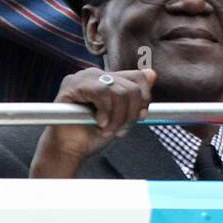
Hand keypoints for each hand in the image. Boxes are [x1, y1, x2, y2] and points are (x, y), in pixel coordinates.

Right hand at [31, 68, 156, 177]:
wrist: (69, 150)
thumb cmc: (92, 133)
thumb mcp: (121, 114)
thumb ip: (135, 95)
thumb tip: (152, 73)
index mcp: (107, 78)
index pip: (137, 76)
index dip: (144, 98)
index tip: (141, 117)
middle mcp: (95, 74)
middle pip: (131, 86)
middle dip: (130, 113)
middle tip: (120, 130)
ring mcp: (82, 77)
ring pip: (118, 91)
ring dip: (117, 116)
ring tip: (108, 129)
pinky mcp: (71, 85)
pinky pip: (102, 92)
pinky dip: (106, 111)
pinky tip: (99, 123)